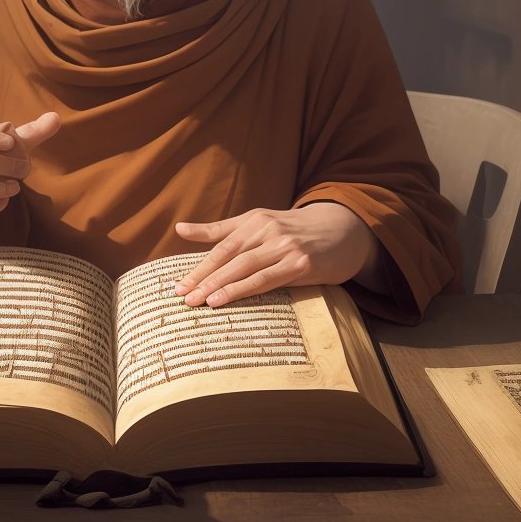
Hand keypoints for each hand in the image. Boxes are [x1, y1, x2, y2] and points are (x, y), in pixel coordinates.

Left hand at [173, 202, 382, 306]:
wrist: (343, 230)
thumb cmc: (296, 231)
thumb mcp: (260, 223)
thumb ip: (221, 229)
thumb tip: (180, 228)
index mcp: (254, 220)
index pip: (220, 245)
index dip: (198, 266)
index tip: (177, 285)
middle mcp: (267, 229)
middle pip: (228, 256)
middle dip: (202, 277)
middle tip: (182, 296)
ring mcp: (285, 246)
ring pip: (244, 267)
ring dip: (219, 285)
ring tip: (199, 301)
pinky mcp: (302, 263)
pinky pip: (267, 279)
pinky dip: (243, 289)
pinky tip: (226, 299)